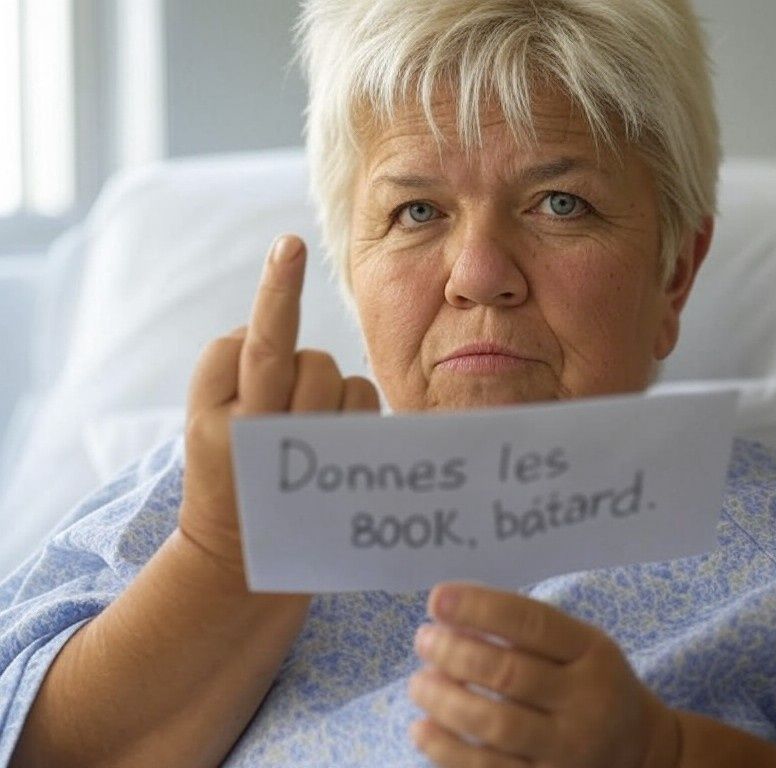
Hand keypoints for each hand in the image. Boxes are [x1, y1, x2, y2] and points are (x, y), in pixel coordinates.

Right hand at [179, 234, 379, 572]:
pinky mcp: (341, 466)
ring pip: (335, 373)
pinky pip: (361, 399)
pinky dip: (351, 405)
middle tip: (280, 407)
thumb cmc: (226, 468)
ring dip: (325, 388)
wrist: (237, 555)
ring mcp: (304, 454)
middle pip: (304, 357)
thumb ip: (235, 368)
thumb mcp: (207, 419)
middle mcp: (259, 433)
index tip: (290, 245)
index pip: (251, 342)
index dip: (276, 290)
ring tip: (303, 427)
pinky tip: (331, 438)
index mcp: (216, 414)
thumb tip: (274, 324)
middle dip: (301, 365)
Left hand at [408, 582, 679, 767]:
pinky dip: (447, 750)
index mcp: (592, 654)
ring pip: (496, 726)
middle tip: (423, 640)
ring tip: (418, 683)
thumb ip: (525, 631)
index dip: (481, 608)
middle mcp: (586, 702)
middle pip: (509, 674)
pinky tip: (422, 728)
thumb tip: (451, 619)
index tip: (437, 599)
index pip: (533, 623)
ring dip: (445, 701)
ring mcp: (568, 751)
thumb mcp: (578, 647)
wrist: (640, 751)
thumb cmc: (591, 684)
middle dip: (455, 653)